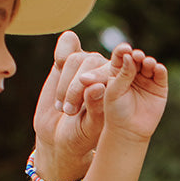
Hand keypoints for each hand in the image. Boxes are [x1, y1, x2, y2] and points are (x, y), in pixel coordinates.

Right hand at [32, 31, 112, 180]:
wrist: (58, 137)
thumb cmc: (81, 135)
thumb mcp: (90, 126)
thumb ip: (95, 107)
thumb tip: (97, 85)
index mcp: (117, 86)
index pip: (119, 69)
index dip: (119, 61)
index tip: (122, 55)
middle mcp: (103, 71)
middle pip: (93, 63)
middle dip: (78, 87)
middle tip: (69, 112)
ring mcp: (85, 64)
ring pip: (77, 59)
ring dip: (66, 84)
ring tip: (64, 109)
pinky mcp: (65, 61)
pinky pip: (68, 43)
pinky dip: (62, 52)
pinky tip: (57, 67)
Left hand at [102, 42, 168, 141]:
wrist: (128, 131)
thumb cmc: (116, 112)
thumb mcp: (114, 91)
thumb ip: (123, 74)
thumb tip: (129, 55)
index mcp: (118, 72)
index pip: (121, 56)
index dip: (123, 50)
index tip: (125, 49)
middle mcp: (133, 73)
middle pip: (136, 58)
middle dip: (137, 55)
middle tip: (137, 56)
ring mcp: (147, 80)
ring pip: (149, 65)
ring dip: (149, 61)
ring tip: (147, 63)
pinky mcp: (159, 87)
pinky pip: (161, 75)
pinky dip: (160, 70)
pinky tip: (158, 68)